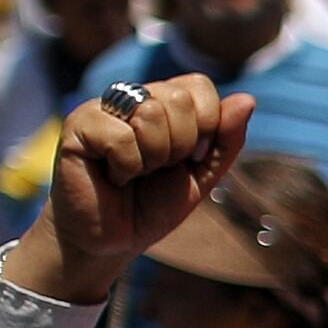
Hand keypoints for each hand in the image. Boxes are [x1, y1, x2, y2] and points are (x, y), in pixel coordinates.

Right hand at [32, 74, 251, 298]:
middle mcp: (133, 97)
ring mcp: (103, 107)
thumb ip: (226, 139)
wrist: (110, 241)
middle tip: (155, 170)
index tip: (187, 158)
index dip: (205, 126)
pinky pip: (120, 136)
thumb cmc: (151, 206)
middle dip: (179, 146)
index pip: (199, 86)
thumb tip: (248, 99)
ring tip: (133, 173)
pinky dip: (125, 166)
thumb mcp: (202, 174)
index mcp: (163, 100)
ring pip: (151, 112)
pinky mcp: (79, 125)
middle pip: (178, 98)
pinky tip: (112, 177)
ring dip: (152, 158)